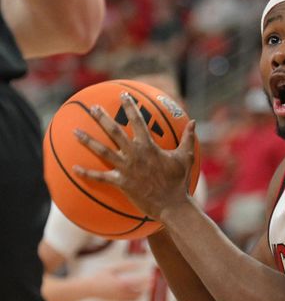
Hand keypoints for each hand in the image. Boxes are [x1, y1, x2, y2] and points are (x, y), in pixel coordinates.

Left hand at [73, 92, 195, 219]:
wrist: (172, 204)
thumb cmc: (179, 181)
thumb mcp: (186, 157)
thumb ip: (188, 138)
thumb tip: (194, 122)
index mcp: (149, 146)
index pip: (138, 121)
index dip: (130, 107)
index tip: (123, 95)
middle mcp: (135, 154)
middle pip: (114, 132)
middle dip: (102, 118)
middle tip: (92, 107)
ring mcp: (126, 168)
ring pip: (102, 151)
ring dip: (87, 141)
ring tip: (74, 131)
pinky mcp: (121, 182)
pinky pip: (100, 177)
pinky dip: (87, 173)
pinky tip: (74, 168)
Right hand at [89, 261, 149, 300]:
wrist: (87, 289)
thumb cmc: (100, 276)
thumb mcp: (112, 268)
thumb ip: (126, 266)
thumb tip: (139, 264)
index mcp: (121, 283)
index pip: (139, 282)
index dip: (148, 280)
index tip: (154, 276)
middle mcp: (121, 293)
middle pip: (140, 292)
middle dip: (147, 287)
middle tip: (152, 283)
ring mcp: (119, 299)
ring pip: (136, 298)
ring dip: (142, 293)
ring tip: (145, 287)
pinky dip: (134, 297)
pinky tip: (136, 292)